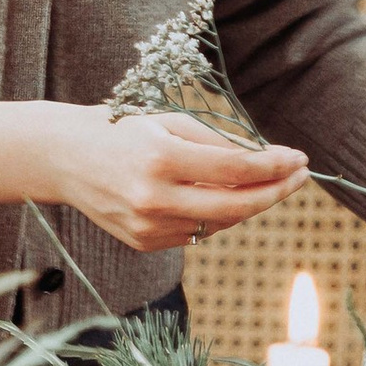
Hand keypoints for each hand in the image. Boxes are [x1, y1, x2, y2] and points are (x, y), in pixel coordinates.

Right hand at [42, 107, 307, 251]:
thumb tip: (269, 159)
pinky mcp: (145, 243)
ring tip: (267, 183)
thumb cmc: (124, 130)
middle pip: (237, 205)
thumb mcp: (171, 122)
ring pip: (220, 222)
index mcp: (161, 158)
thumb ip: (219, 143)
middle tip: (300, 177)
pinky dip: (217, 215)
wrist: (65, 159)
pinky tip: (223, 196)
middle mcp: (154, 198)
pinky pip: (198, 232)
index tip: (299, 158)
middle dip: (276, 192)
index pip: (237, 170)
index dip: (275, 166)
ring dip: (250, 204)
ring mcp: (148, 226)